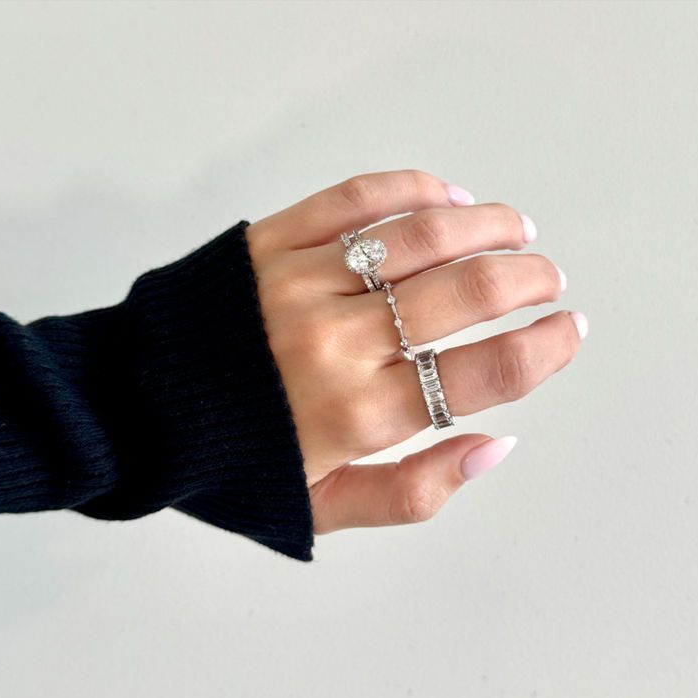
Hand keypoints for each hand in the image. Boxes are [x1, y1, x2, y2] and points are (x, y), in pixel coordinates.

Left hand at [245, 170, 586, 533]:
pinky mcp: (269, 243)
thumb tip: (494, 444)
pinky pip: (353, 201)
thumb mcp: (322, 508)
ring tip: (515, 227)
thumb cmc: (231, 464)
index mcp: (359, 414)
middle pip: (464, 294)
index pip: (483, 372)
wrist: (129, 411)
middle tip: (548, 277)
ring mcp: (302, 283)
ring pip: (419, 237)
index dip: (542, 348)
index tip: (568, 330)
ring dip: (484, 225)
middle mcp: (338, 342)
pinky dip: (409, 190)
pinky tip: (443, 196)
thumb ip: (414, 491)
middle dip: (526, 280)